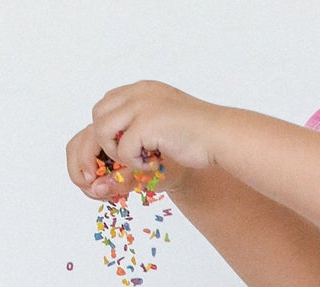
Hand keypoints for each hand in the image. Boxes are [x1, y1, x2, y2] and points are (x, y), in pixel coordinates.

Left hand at [66, 82, 221, 200]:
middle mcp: (138, 92)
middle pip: (98, 116)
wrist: (221, 137)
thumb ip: (138, 130)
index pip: (106, 105)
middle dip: (104, 145)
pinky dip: (135, 162)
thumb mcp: (162, 128)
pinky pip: (124, 148)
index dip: (105, 133)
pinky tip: (155, 163)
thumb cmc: (198, 138)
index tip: (114, 156)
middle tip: (122, 164)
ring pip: (103, 130)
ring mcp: (142, 104)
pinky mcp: (147, 122)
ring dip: (118, 153)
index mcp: (142, 90)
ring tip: (141, 161)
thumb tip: (110, 154)